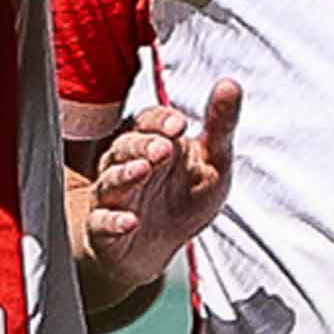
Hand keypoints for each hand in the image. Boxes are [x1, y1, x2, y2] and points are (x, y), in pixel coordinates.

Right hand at [73, 73, 244, 286]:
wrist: (159, 249)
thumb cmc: (184, 198)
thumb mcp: (212, 163)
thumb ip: (220, 127)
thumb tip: (231, 85)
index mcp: (152, 141)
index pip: (149, 121)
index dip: (162, 121)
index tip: (180, 125)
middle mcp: (126, 163)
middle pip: (126, 146)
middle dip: (144, 144)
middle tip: (163, 148)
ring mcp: (112, 195)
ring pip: (111, 179)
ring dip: (126, 175)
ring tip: (143, 170)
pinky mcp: (103, 228)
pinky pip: (102, 222)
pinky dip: (113, 222)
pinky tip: (129, 222)